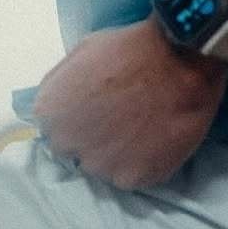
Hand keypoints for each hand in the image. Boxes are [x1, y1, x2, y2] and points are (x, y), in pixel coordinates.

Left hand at [31, 15, 227, 189]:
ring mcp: (101, 166)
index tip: (93, 104)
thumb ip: (62, 85)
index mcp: (50, 113)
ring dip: (116, 152)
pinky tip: (154, 136)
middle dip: (91, 136)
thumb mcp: (81, 52)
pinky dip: (141, 161)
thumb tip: (61, 102)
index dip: (74, 115)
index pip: (51, 126)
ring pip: (103, 165)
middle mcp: (69, 145)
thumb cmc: (127, 48)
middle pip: (75, 149)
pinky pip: (132, 175)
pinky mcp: (133, 180)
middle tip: (118, 115)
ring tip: (140, 124)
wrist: (176, 61)